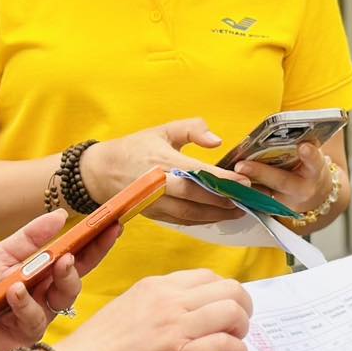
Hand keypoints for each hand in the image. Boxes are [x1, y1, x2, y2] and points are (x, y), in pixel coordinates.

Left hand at [0, 209, 110, 350]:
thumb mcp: (1, 256)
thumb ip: (30, 238)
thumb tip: (60, 215)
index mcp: (47, 281)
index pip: (80, 263)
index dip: (98, 247)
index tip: (113, 226)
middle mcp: (43, 306)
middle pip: (68, 294)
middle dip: (69, 277)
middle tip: (64, 260)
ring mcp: (24, 329)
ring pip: (38, 320)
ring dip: (26, 304)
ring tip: (14, 288)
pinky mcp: (2, 348)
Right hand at [60, 269, 252, 350]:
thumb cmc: (98, 347)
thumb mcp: (129, 307)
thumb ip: (160, 305)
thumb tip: (188, 313)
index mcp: (156, 287)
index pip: (207, 277)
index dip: (225, 292)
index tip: (227, 306)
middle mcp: (170, 302)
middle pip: (229, 289)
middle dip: (244, 306)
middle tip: (241, 322)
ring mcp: (176, 329)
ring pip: (232, 313)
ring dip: (244, 328)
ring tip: (239, 341)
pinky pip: (225, 346)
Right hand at [80, 118, 248, 224]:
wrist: (101, 173)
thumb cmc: (136, 148)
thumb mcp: (163, 130)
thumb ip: (192, 129)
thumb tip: (216, 140)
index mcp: (162, 161)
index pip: (198, 172)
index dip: (222, 179)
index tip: (244, 181)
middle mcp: (158, 186)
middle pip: (196, 198)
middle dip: (225, 201)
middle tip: (249, 201)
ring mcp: (156, 204)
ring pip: (190, 214)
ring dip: (217, 215)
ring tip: (241, 211)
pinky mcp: (155, 215)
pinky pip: (183, 221)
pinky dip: (203, 221)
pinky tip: (219, 217)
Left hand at [235, 142, 336, 217]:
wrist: (314, 195)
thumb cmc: (310, 168)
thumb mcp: (314, 155)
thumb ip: (304, 143)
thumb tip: (287, 123)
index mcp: (315, 171)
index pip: (315, 161)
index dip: (310, 155)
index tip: (303, 146)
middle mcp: (301, 188)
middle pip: (281, 180)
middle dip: (260, 172)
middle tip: (242, 165)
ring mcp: (286, 202)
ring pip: (264, 194)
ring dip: (245, 184)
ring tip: (228, 174)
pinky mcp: (272, 209)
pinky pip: (255, 201)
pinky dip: (242, 192)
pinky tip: (227, 184)